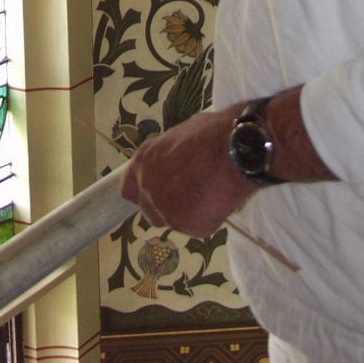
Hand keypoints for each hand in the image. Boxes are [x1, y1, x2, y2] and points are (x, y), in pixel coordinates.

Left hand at [121, 105, 254, 236]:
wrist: (235, 150)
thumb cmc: (212, 134)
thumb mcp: (180, 136)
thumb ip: (168, 157)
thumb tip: (175, 164)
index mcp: (143, 161)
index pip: (128, 189)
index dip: (143, 193)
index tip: (157, 193)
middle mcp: (148, 187)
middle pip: (150, 210)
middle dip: (167, 207)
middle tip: (190, 195)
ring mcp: (165, 209)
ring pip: (173, 221)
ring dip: (187, 214)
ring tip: (208, 194)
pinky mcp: (186, 226)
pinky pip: (196, 228)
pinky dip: (208, 219)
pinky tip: (219, 201)